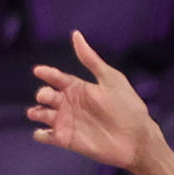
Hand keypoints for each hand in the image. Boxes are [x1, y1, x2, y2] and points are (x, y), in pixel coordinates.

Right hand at [27, 31, 160, 171]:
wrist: (137, 138)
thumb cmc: (128, 107)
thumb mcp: (111, 80)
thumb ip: (91, 60)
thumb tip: (76, 34)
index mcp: (80, 88)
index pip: (58, 78)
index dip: (47, 73)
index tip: (39, 70)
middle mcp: (71, 103)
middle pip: (46, 95)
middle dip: (42, 94)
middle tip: (47, 96)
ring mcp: (67, 121)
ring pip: (41, 114)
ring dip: (36, 112)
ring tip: (41, 112)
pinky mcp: (66, 139)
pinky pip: (45, 136)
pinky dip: (40, 134)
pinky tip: (45, 132)